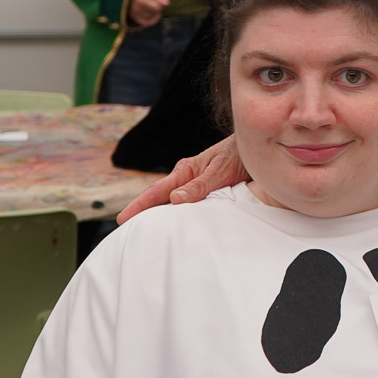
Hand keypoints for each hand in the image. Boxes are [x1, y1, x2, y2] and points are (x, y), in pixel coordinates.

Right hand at [115, 135, 249, 222]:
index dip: (139, 206)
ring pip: (170, 201)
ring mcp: (192, 183)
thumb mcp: (220, 171)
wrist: (254, 147)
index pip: (156, 191)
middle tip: (125, 228)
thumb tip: (174, 199)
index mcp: (184, 171)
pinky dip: (175, 212)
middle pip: (158, 197)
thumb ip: (199, 186)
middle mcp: (185, 177)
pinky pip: (185, 203)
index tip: (123, 218)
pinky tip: (173, 223)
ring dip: (157, 213)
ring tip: (143, 230)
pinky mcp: (203, 188)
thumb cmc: (237, 155)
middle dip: (141, 211)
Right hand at [128, 0, 169, 29]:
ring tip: (152, 7)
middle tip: (155, 3)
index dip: (160, 5)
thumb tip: (167, 3)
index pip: (157, 7)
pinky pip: (147, 23)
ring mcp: (135, 15)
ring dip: (154, 13)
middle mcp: (136, 8)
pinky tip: (156, 16)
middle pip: (154, 12)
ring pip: (151, 17)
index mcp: (140, 0)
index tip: (159, 1)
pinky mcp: (135, 19)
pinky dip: (153, 21)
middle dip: (157, 8)